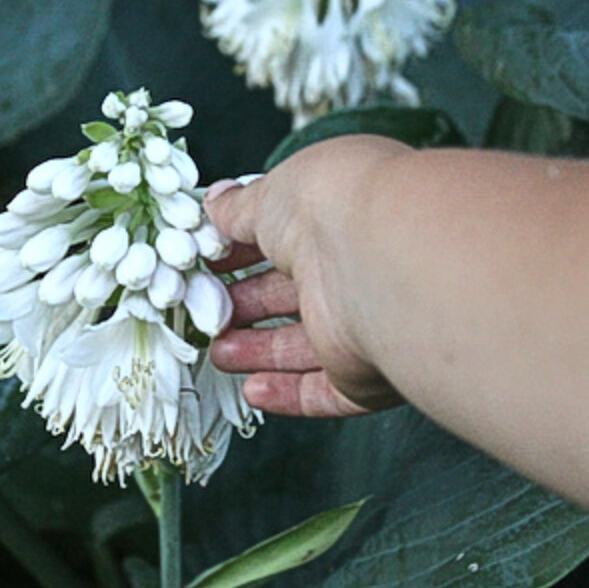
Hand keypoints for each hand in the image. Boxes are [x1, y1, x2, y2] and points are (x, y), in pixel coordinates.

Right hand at [204, 135, 411, 416]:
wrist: (379, 257)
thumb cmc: (333, 206)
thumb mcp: (270, 193)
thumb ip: (239, 208)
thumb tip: (216, 204)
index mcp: (337, 217)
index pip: (287, 239)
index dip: (246, 251)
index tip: (212, 261)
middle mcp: (354, 268)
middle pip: (294, 295)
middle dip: (248, 305)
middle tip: (209, 310)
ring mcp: (361, 322)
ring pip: (305, 346)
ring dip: (259, 352)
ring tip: (219, 351)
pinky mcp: (364, 373)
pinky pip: (325, 391)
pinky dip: (288, 393)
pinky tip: (253, 390)